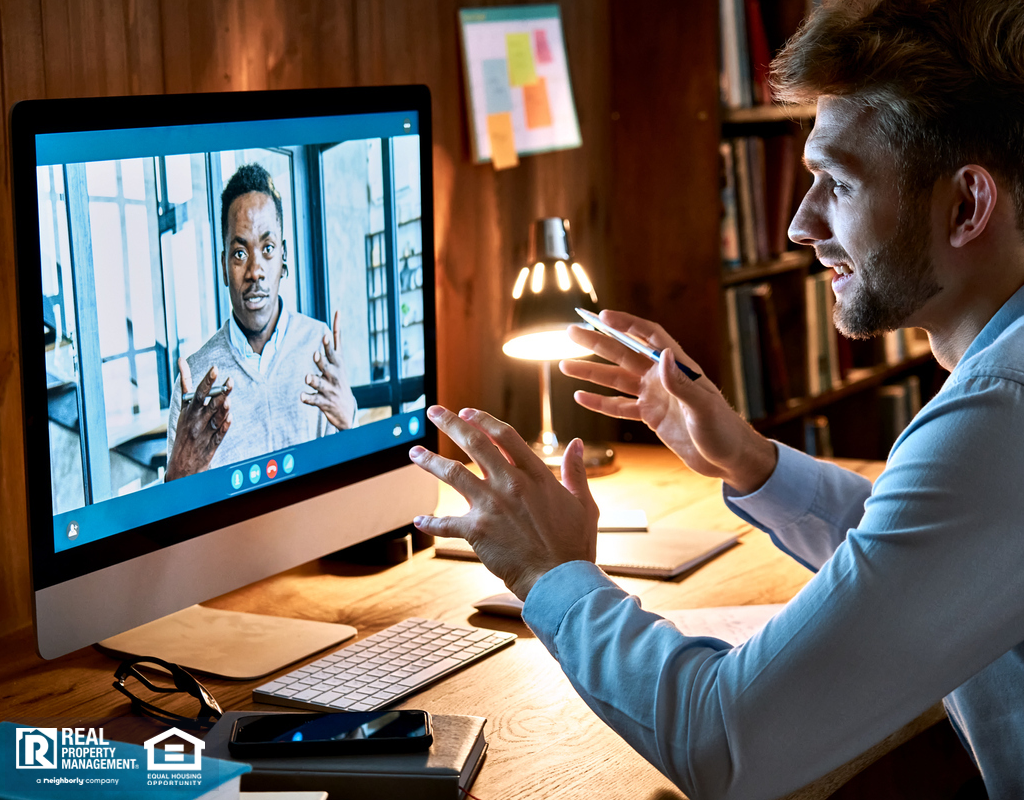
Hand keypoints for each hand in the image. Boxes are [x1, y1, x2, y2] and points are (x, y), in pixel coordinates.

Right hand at [165, 360, 231, 480]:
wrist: (180, 465)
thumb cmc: (184, 430)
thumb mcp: (183, 407)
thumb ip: (186, 384)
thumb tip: (181, 360)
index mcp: (189, 411)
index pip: (198, 393)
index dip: (207, 381)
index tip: (215, 369)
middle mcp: (196, 421)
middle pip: (209, 405)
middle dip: (219, 393)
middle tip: (230, 381)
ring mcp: (204, 433)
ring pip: (215, 419)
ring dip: (222, 409)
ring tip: (228, 399)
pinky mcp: (211, 445)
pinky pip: (219, 435)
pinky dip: (224, 426)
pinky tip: (230, 417)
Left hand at [302, 310, 356, 429]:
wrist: (346, 409)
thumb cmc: (339, 377)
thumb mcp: (340, 357)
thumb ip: (336, 336)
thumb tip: (337, 311)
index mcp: (337, 363)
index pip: (333, 351)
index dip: (328, 345)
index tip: (325, 335)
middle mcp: (334, 375)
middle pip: (327, 366)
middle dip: (321, 360)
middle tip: (316, 354)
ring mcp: (329, 389)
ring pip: (320, 383)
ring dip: (314, 379)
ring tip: (307, 377)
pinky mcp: (324, 401)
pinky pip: (314, 400)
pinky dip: (308, 398)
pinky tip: (302, 396)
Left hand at [409, 406, 599, 600]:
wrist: (560, 580)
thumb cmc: (575, 546)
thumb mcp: (584, 504)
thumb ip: (577, 471)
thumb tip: (576, 444)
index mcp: (536, 474)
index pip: (504, 435)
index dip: (483, 420)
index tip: (467, 412)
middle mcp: (510, 483)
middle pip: (474, 443)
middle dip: (450, 423)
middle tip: (434, 412)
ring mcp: (491, 505)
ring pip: (453, 473)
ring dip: (430, 460)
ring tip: (414, 452)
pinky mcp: (477, 531)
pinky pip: (446, 524)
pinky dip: (431, 523)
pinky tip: (419, 521)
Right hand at [561, 309, 775, 493]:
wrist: (729, 459)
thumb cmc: (723, 430)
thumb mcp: (703, 408)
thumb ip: (681, 383)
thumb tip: (663, 355)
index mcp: (678, 368)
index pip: (649, 337)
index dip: (626, 324)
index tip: (602, 316)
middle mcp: (663, 378)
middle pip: (624, 354)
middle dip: (597, 342)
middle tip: (571, 331)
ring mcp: (655, 397)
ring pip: (616, 380)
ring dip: (591, 372)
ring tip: (564, 365)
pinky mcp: (651, 417)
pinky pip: (620, 407)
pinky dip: (600, 402)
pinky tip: (581, 397)